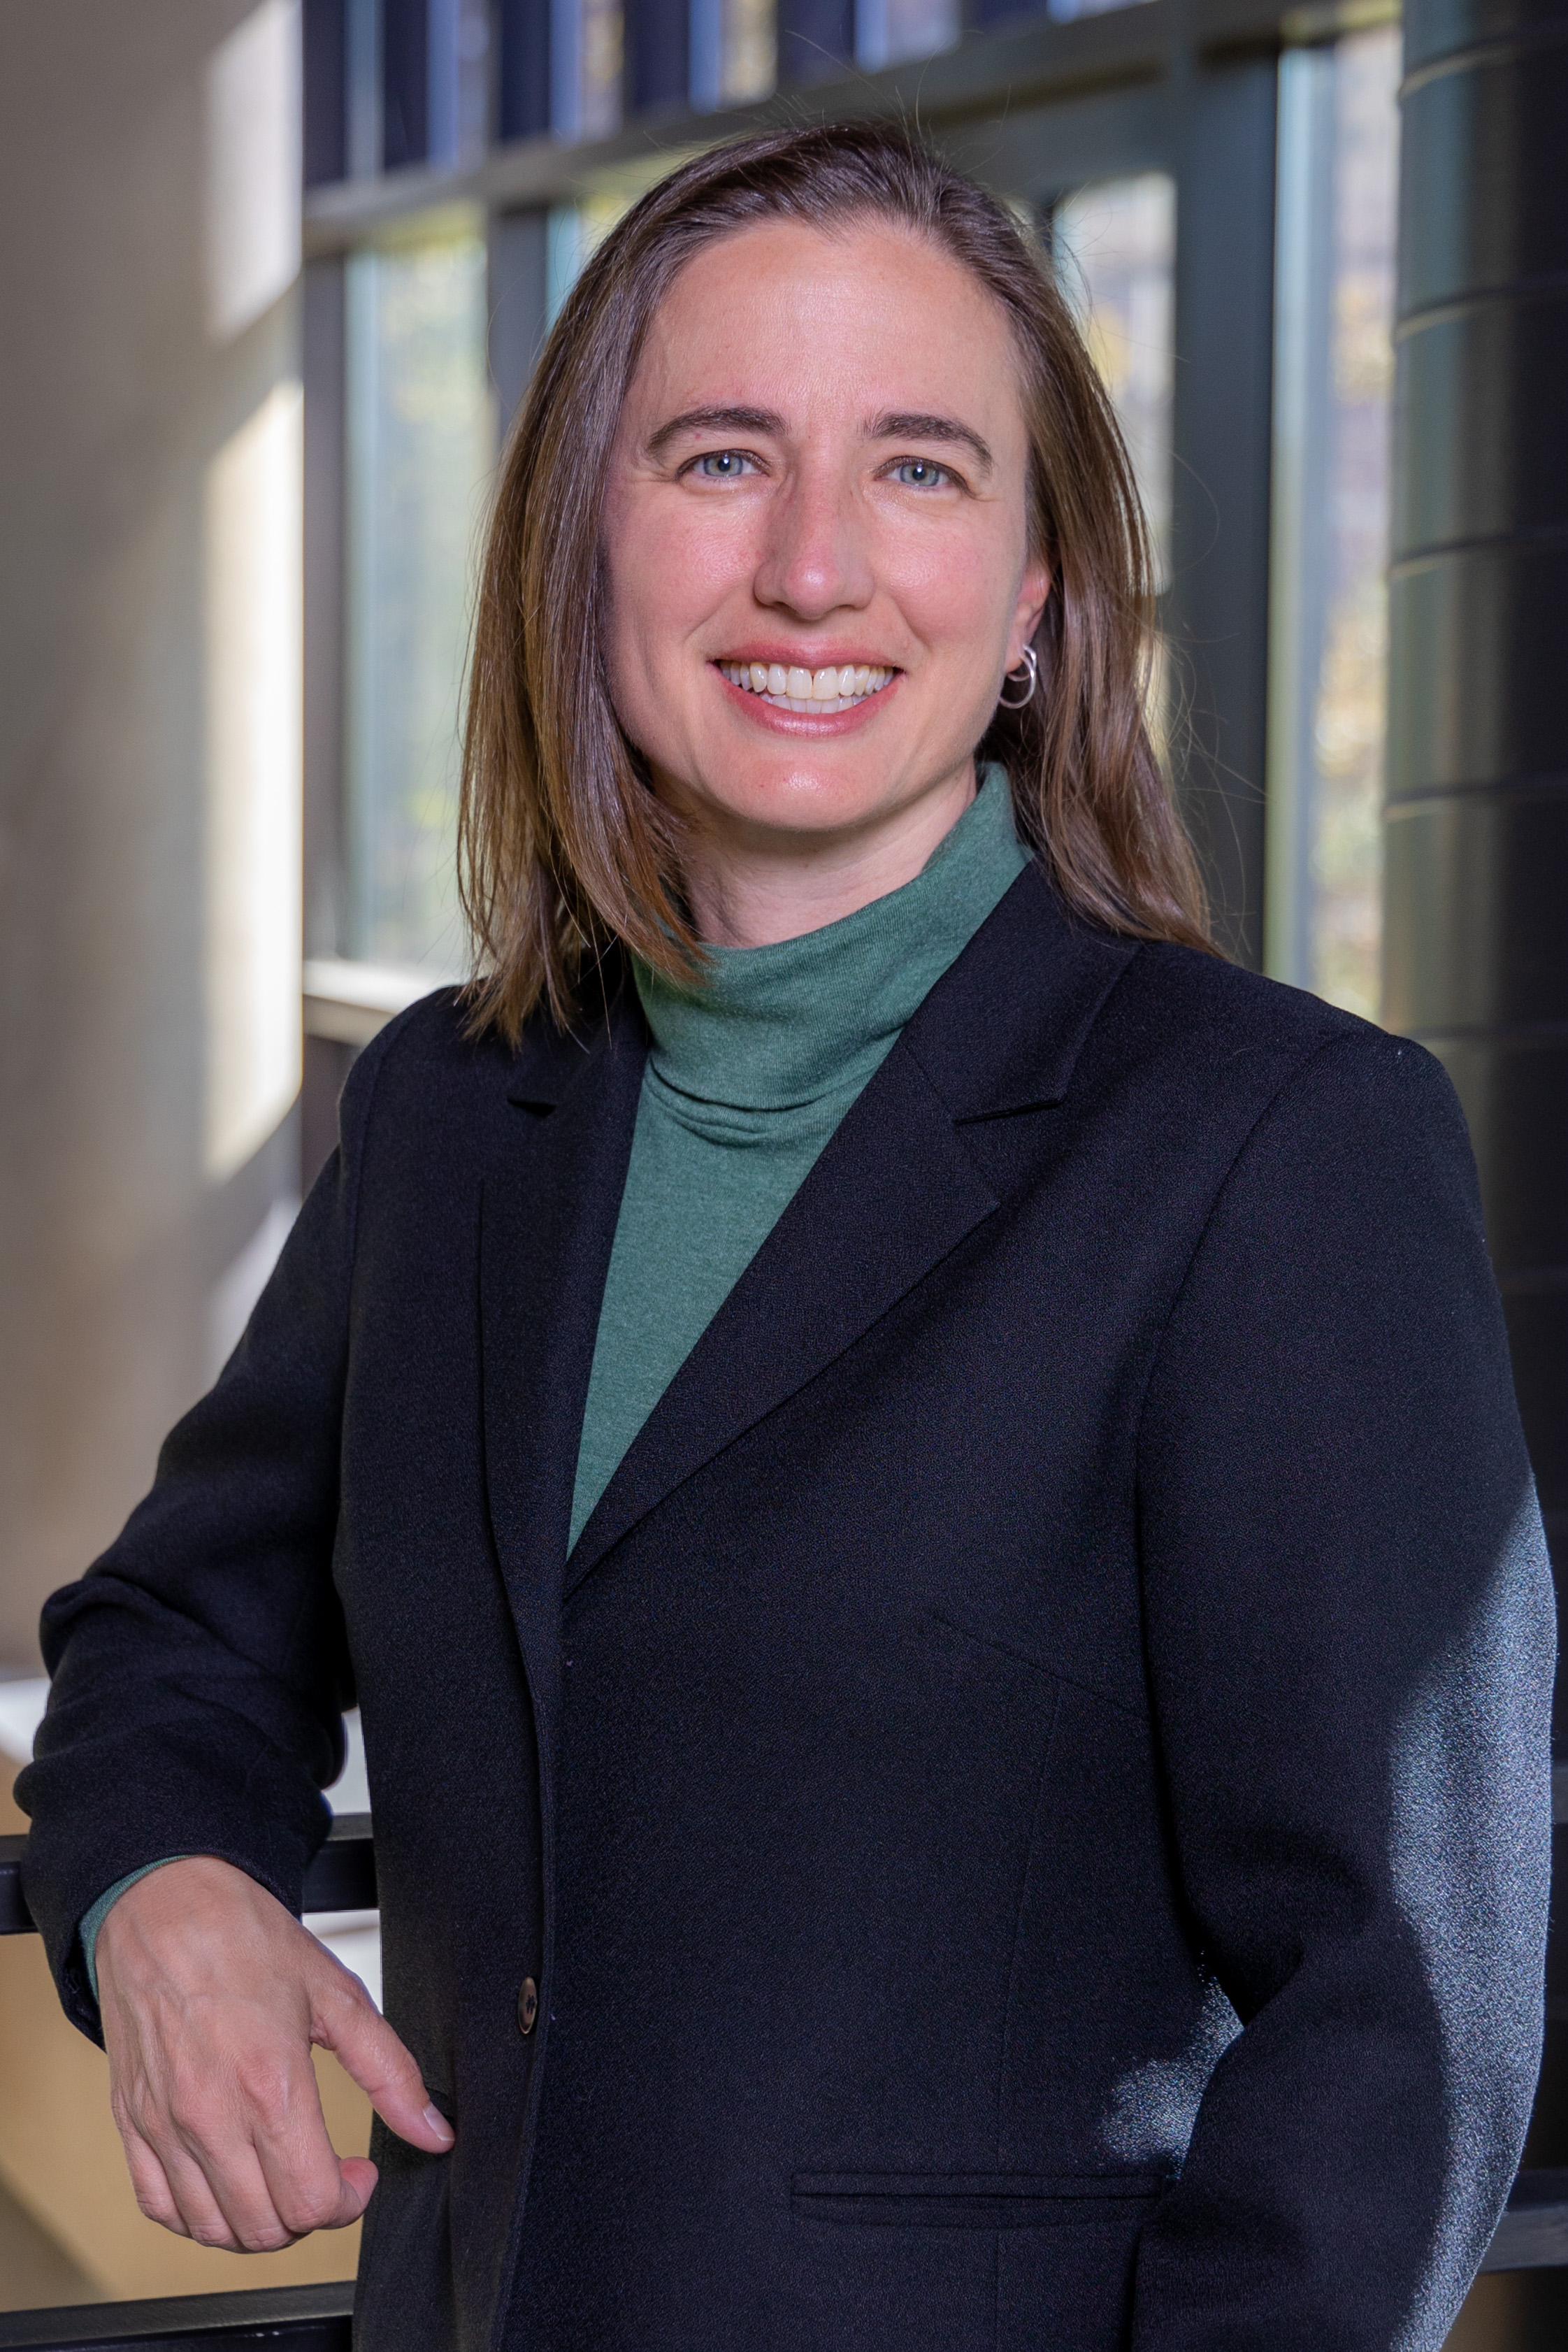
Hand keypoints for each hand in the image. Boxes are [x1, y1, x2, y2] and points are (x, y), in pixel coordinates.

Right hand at [96, 1854, 453, 2251]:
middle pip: (265, 2228)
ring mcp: (163, 2124)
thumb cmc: (244, 1938)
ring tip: (281, 2177)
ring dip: (259, 2221)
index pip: (311, 2202)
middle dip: (310, 2213)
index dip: (349, 2202)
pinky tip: (228, 2181)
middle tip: (324, 2174)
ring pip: (213, 2229)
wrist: (163, 1905)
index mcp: (268, 2083)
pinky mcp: (131, 2123)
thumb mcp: (337, 1994)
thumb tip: (432, 2129)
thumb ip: (390, 2070)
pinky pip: (161, 2207)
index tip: (359, 2174)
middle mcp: (209, 2114)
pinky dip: (199, 2214)